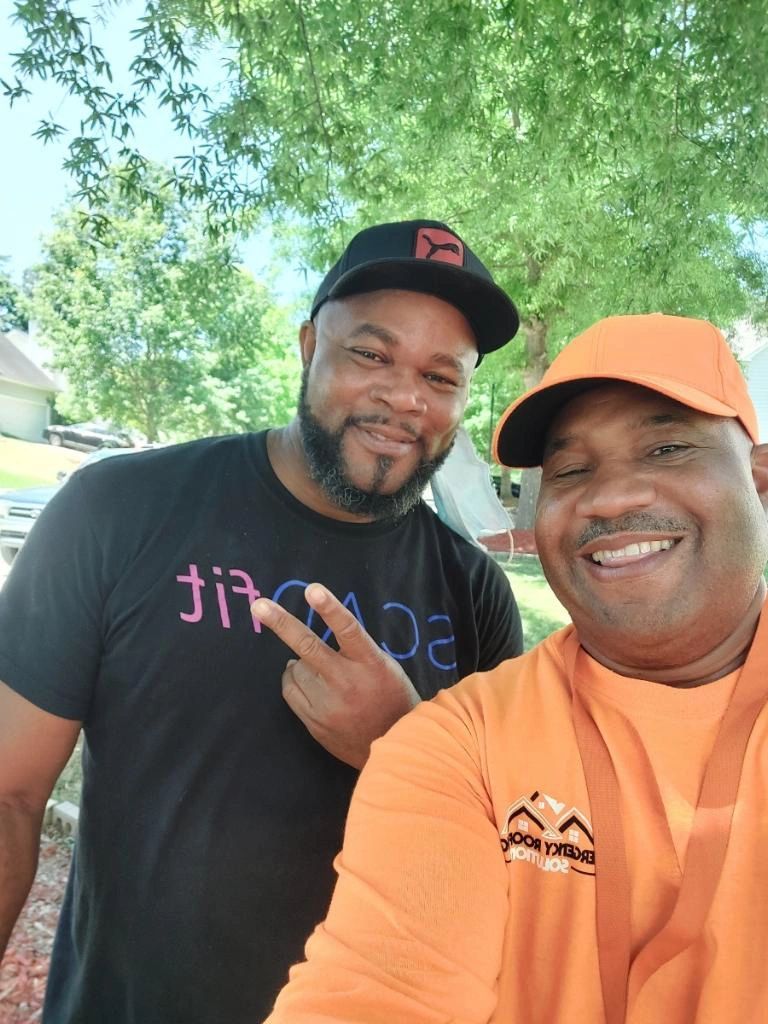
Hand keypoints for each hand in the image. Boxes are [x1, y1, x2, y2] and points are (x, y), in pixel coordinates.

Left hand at [252, 584, 419, 768]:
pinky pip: (290, 690)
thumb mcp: (385, 666)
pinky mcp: (314, 722)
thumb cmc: (391, 697)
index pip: (349, 630)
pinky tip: (306, 680)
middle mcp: (347, 682)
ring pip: (296, 668)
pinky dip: (293, 679)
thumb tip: (318, 634)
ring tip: (318, 669)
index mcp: (371, 663)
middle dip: (281, 623)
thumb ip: (356, 649)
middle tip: (258, 605)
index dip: (330, 608)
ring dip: (300, 662)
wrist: (393, 746)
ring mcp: (328, 705)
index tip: (312, 589)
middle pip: (309, 646)